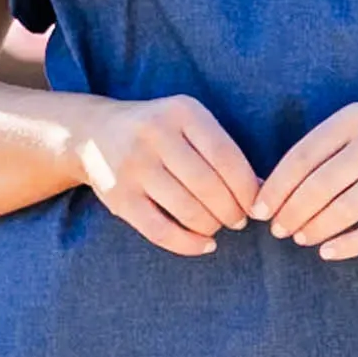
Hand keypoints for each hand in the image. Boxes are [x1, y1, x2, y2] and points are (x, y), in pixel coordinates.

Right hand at [77, 94, 259, 255]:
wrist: (93, 133)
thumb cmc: (158, 132)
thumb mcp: (189, 125)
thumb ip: (223, 151)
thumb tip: (264, 189)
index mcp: (181, 111)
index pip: (226, 157)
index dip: (247, 189)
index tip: (255, 205)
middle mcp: (155, 135)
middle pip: (209, 186)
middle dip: (232, 211)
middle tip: (237, 220)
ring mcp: (133, 166)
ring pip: (188, 210)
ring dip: (212, 227)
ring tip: (217, 227)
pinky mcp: (119, 197)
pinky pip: (161, 231)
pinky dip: (188, 244)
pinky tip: (204, 245)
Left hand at [251, 99, 357, 259]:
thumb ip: (323, 148)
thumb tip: (272, 189)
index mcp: (355, 118)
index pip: (302, 156)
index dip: (275, 188)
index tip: (258, 211)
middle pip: (320, 185)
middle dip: (291, 213)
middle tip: (278, 231)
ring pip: (346, 209)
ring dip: (316, 229)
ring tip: (300, 239)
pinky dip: (349, 245)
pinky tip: (329, 252)